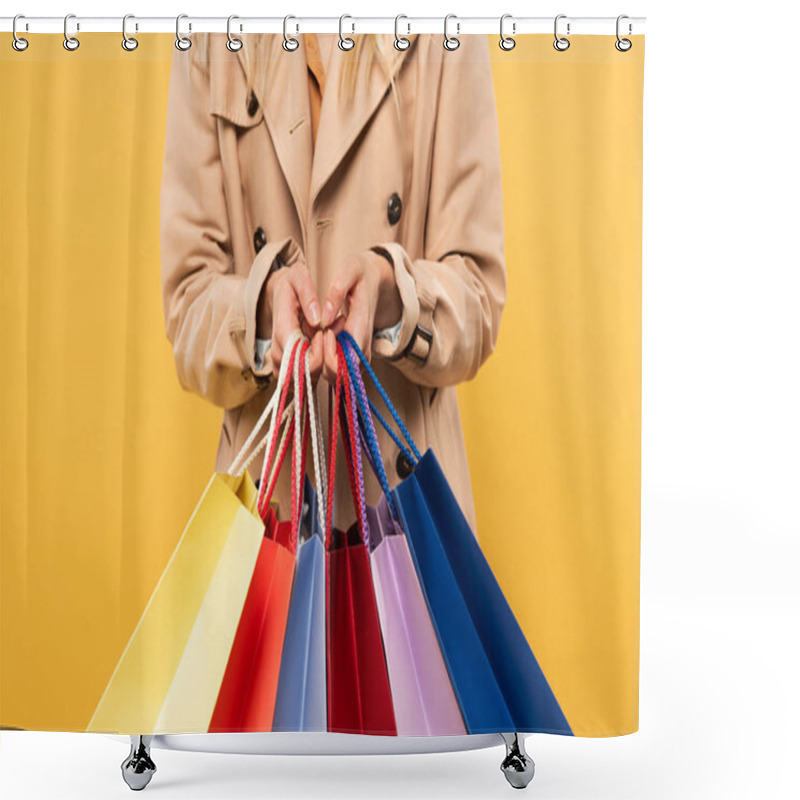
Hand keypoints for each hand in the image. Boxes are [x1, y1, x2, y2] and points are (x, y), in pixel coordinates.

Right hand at [258, 258, 323, 379]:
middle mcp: (279, 353)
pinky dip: (318, 369)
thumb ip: (307, 295)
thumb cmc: (291, 285)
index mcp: (281, 332)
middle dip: (324, 359)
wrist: (279, 294)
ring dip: (322, 365)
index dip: (319, 353)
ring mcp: (281, 364)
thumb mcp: (298, 277)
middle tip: (332, 332)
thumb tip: (316, 320)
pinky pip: (305, 381)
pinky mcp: (287, 370)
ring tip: (328, 337)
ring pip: (305, 382)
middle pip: (304, 376)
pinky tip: (322, 348)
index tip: (326, 333)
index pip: (301, 359)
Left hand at [320, 251, 401, 381]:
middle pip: (340, 375)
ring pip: (337, 376)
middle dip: (320, 360)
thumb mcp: (350, 270)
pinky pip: (337, 369)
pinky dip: (324, 358)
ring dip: (321, 360)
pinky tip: (321, 337)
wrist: (374, 277)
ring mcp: (360, 353)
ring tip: (319, 332)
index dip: (328, 355)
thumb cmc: (360, 272)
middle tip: (317, 332)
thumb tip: (323, 319)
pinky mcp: (355, 354)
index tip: (322, 332)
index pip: (346, 362)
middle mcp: (363, 347)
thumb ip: (337, 292)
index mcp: (362, 328)